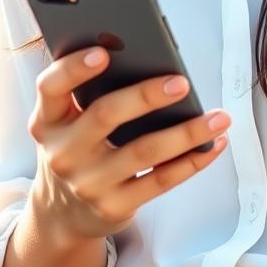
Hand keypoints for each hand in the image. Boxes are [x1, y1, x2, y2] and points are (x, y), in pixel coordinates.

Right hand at [27, 46, 230, 240]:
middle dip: (146, 96)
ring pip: (144, 151)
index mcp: (48, 120)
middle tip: (181, 82)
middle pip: (105, 115)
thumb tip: (146, 57)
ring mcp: (88, 183)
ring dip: (187, 132)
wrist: (61, 214)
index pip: (50, 87)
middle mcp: (63, 152)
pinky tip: (213, 144)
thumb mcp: (66, 121)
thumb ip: (89, 92)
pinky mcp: (114, 207)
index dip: (74, 68)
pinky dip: (192, 161)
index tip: (104, 52)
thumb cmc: (75, 147)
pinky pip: (160, 180)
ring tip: (219, 117)